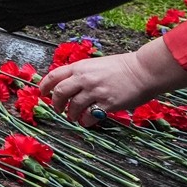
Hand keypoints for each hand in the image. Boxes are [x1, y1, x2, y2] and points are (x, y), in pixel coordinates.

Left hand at [38, 38, 186, 125]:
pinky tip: (87, 122)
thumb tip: (68, 85)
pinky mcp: (107, 103)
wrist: (143, 70)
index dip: (45, 86)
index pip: (54, 76)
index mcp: (80, 67)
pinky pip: (90, 116)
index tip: (42, 93)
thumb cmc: (122, 67)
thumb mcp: (96, 64)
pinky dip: (86, 121)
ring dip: (70, 114)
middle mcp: (84, 78)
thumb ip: (81, 73)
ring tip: (73, 117)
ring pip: (73, 106)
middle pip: (60, 93)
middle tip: (58, 109)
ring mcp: (95, 91)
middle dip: (56, 103)